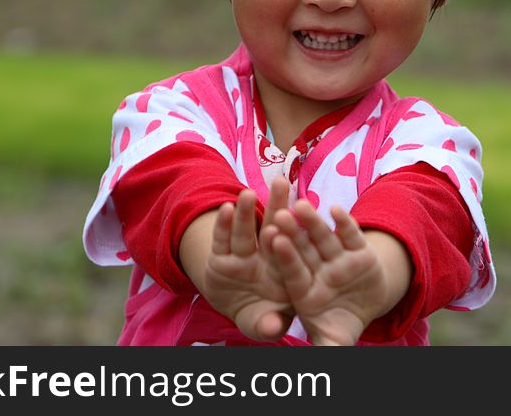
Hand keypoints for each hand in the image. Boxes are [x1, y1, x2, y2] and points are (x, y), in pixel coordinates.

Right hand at [202, 177, 292, 340]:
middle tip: (280, 183)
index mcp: (283, 271)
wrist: (237, 310)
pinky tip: (224, 207)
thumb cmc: (261, 316)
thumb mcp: (263, 325)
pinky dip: (222, 225)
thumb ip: (269, 325)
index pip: (288, 251)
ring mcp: (243, 257)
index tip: (290, 219)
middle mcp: (264, 259)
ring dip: (246, 212)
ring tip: (247, 193)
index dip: (289, 236)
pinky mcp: (220, 257)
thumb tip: (273, 328)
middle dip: (276, 206)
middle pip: (271, 229)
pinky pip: (222, 239)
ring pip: (246, 231)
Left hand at [270, 201, 389, 345]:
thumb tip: (312, 366)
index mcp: (304, 289)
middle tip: (278, 213)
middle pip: (303, 248)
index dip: (285, 256)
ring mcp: (337, 258)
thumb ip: (323, 348)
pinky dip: (345, 222)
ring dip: (313, 221)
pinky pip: (350, 234)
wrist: (368, 306)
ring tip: (301, 203)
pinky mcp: (358, 249)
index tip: (273, 239)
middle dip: (292, 231)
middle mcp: (318, 270)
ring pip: (322, 236)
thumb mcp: (332, 340)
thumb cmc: (342, 325)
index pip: (292, 271)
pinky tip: (336, 209)